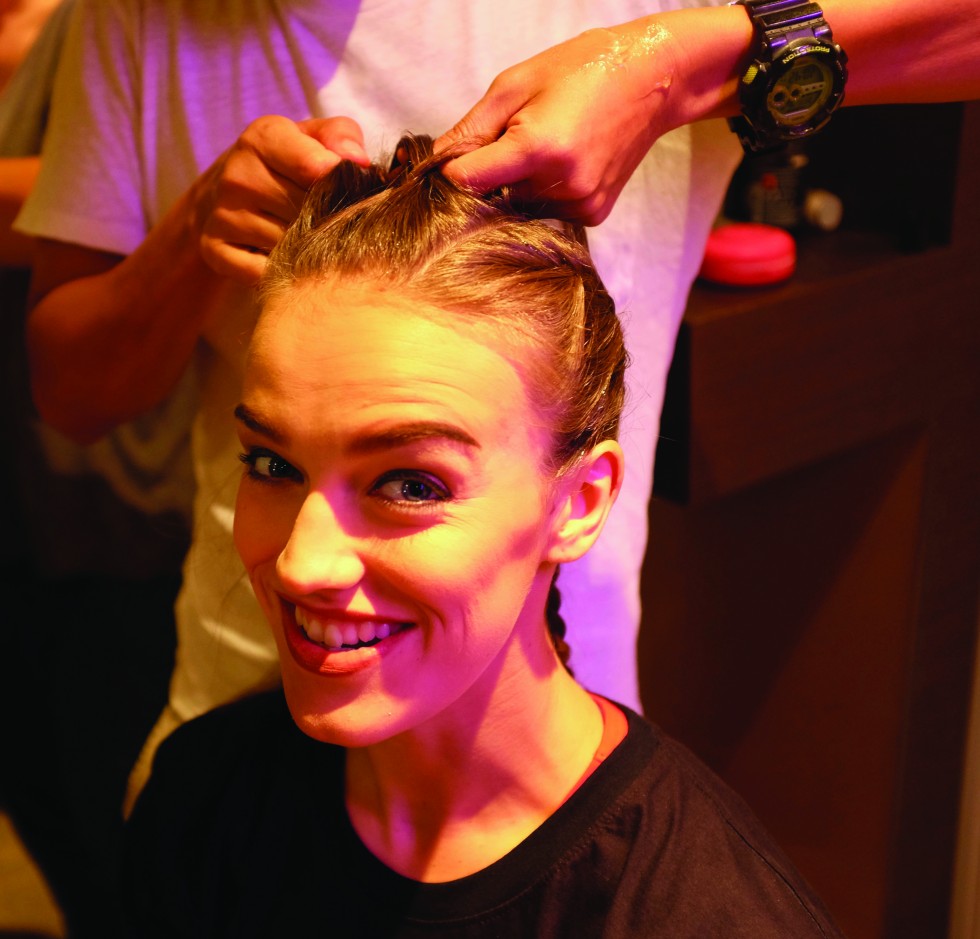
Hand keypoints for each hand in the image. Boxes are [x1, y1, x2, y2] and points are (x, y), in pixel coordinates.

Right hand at [194, 115, 368, 282]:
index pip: (314, 167)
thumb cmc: (293, 163)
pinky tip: (285, 255)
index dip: (340, 183)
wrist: (238, 192)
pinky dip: (284, 271)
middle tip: (329, 214)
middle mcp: (237, 175)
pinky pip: (267, 272)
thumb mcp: (317, 138)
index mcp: (262, 139)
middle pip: (307, 213)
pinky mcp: (216, 251)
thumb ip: (342, 138)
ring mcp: (222, 215)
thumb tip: (357, 161)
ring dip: (308, 247)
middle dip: (328, 218)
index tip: (350, 187)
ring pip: (290, 246)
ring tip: (307, 232)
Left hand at [434, 20, 681, 225]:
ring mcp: (580, 204)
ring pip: (520, 209)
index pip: (467, 181)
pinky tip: (564, 163)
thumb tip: (434, 165)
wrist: (652, 80)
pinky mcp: (594, 215)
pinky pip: (548, 213)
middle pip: (493, 199)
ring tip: (546, 146)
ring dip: (518, 187)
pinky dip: (544, 193)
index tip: (455, 159)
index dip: (453, 171)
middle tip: (514, 140)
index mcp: (537, 147)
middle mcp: (561, 185)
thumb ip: (471, 129)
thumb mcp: (514, 84)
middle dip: (491, 177)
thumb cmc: (580, 70)